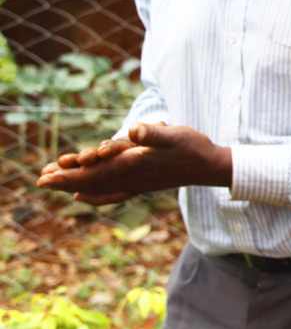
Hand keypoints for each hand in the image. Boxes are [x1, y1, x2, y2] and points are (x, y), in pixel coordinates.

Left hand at [36, 123, 230, 199]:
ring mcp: (137, 181)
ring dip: (75, 184)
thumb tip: (134, 131)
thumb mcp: (174, 135)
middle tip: (40, 180)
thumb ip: (153, 133)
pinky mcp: (143, 182)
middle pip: (91, 180)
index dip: (68, 174)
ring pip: (98, 185)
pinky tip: (84, 197)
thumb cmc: (193, 148)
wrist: (211, 167)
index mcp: (133, 164)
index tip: (44, 178)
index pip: (93, 172)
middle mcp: (131, 176)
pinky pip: (111, 192)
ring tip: (55, 181)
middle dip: (65, 179)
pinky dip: (95, 195)